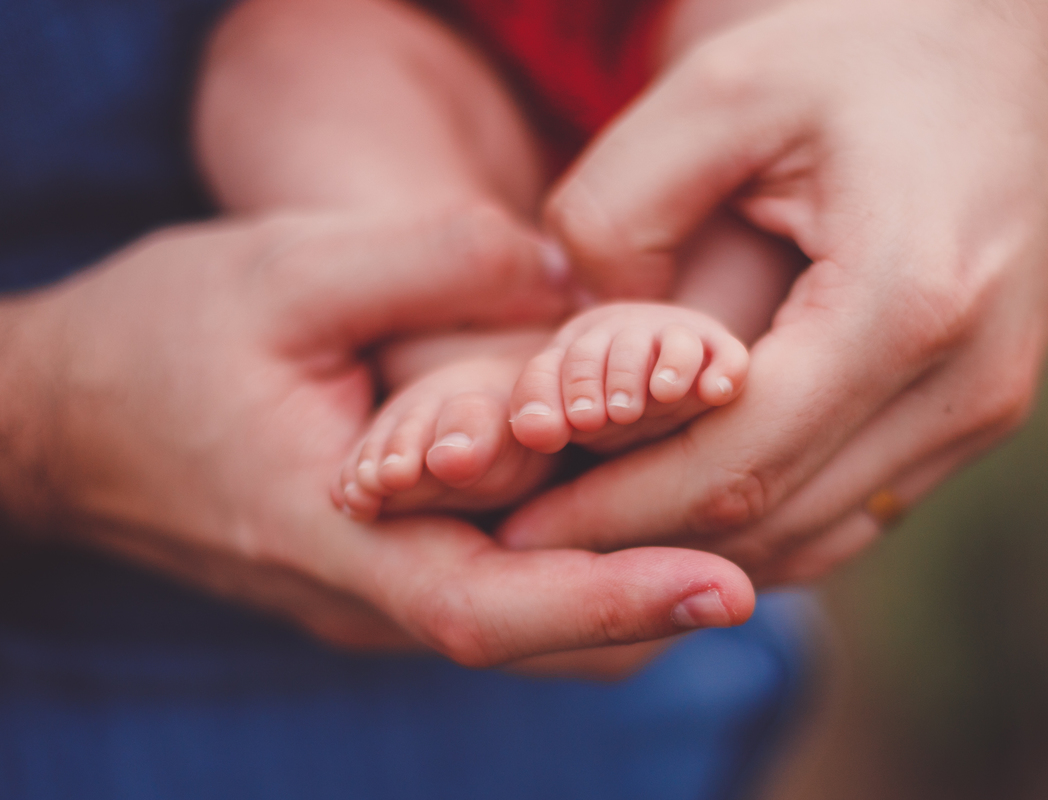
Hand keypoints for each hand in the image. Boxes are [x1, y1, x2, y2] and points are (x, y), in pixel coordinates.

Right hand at [0, 207, 753, 663]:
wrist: (66, 416)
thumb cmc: (161, 338)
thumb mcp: (284, 270)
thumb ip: (429, 262)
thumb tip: (568, 274)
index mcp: (335, 537)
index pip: (489, 607)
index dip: (610, 601)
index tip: (729, 584)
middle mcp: (366, 592)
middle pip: (538, 631)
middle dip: (655, 597)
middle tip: (782, 548)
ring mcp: (375, 592)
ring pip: (529, 618)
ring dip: (629, 586)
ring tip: (739, 532)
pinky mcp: (384, 568)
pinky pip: (502, 583)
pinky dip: (579, 563)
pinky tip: (640, 510)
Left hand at [501, 0, 1047, 581]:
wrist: (1029, 40)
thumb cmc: (873, 43)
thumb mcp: (724, 90)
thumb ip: (620, 211)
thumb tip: (581, 346)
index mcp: (907, 302)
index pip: (733, 464)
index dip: (613, 510)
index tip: (516, 526)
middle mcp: (966, 381)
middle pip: (772, 518)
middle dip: (641, 540)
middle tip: (534, 538)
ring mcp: (985, 405)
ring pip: (816, 532)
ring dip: (697, 545)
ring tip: (594, 525)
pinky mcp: (980, 407)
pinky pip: (856, 506)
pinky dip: (762, 520)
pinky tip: (683, 499)